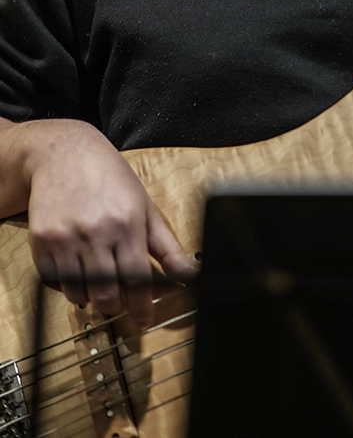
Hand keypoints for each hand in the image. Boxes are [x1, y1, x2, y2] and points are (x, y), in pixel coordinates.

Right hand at [1, 118, 197, 326]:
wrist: (65, 153)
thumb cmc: (111, 179)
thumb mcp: (145, 207)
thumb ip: (167, 246)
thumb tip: (190, 275)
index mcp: (127, 223)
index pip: (137, 278)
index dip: (142, 305)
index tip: (144, 320)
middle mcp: (96, 232)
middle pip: (106, 291)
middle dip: (115, 304)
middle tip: (118, 299)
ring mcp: (66, 238)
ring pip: (79, 292)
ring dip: (90, 296)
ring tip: (96, 279)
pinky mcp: (42, 241)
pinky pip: (54, 281)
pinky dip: (66, 284)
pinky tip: (76, 268)